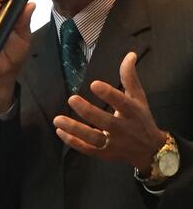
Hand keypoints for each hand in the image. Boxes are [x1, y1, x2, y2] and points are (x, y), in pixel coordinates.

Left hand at [53, 52, 165, 172]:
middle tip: (71, 98)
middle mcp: (123, 129)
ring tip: (57, 120)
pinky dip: (73, 142)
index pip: (122, 102)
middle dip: (88, 111)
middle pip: (105, 122)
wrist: (151, 151)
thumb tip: (130, 54)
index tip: (94, 84)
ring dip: (75, 129)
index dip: (109, 94)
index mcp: (132, 112)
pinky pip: (87, 149)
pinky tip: (60, 131)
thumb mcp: (138, 98)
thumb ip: (130, 77)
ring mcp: (114, 144)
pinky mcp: (105, 154)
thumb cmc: (141, 119)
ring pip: (93, 138)